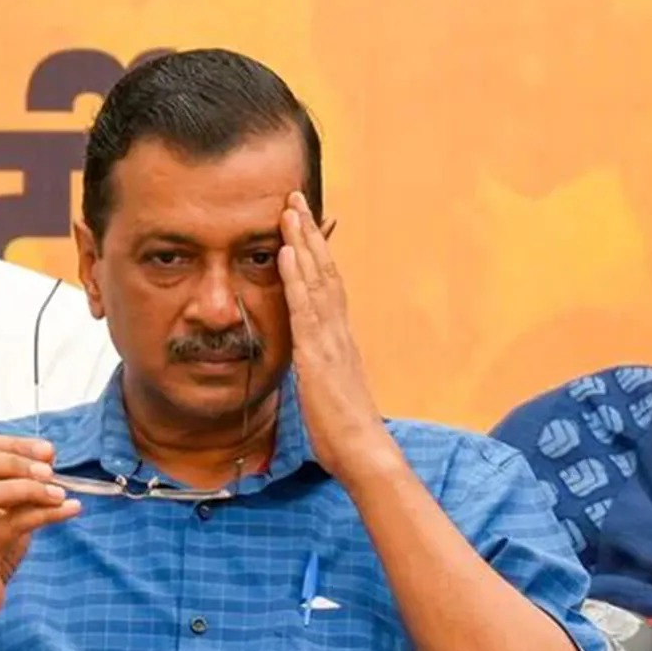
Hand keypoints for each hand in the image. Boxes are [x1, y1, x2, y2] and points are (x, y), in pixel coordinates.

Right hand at [0, 435, 80, 637]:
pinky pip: (9, 528)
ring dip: (30, 489)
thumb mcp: (0, 513)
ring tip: (60, 494)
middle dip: (15, 460)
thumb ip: (18, 487)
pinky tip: (70, 510)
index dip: (12, 442)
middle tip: (49, 470)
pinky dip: (45, 515)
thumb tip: (49, 460)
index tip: (47, 451)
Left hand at [277, 192, 397, 482]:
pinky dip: (297, 277)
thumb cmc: (346, 433)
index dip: (318, 254)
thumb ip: (320, 373)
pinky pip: (305, 308)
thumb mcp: (327, 394)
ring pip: (317, 280)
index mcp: (339, 341)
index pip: (328, 286)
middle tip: (296, 198)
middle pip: (325, 272)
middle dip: (310, 234)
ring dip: (303, 242)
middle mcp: (338, 332)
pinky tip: (287, 252)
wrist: (364, 452)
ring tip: (290, 210)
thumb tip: (310, 366)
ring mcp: (330, 340)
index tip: (305, 226)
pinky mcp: (317, 354)